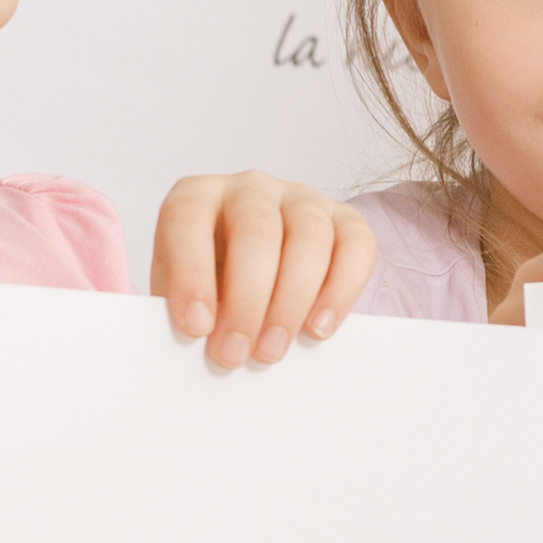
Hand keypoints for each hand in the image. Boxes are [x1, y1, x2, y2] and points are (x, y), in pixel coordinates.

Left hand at [150, 172, 375, 367]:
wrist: (256, 276)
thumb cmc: (214, 286)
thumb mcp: (187, 294)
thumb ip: (188, 313)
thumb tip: (197, 348)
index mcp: (198, 196)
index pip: (188, 218)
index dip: (190, 272)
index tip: (195, 328)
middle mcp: (250, 189)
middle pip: (255, 231)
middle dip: (246, 300)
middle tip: (234, 354)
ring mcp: (302, 199)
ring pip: (308, 238)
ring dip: (290, 302)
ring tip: (272, 350)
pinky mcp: (345, 219)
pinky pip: (355, 246)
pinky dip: (340, 291)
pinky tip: (318, 328)